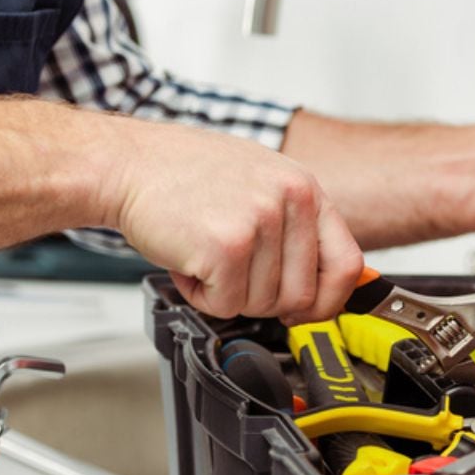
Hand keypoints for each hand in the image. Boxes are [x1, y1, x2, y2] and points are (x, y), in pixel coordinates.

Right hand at [103, 117, 362, 321]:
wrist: (128, 165)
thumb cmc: (183, 174)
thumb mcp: (259, 183)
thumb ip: (294, 228)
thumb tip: (322, 286)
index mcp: (304, 188)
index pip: (347, 264)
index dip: (328, 301)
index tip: (305, 310)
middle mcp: (289, 201)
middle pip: (302, 296)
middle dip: (262, 300)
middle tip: (230, 273)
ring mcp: (261, 222)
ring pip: (262, 304)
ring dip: (225, 294)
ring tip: (202, 253)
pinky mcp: (228, 247)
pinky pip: (226, 305)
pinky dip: (200, 296)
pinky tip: (187, 261)